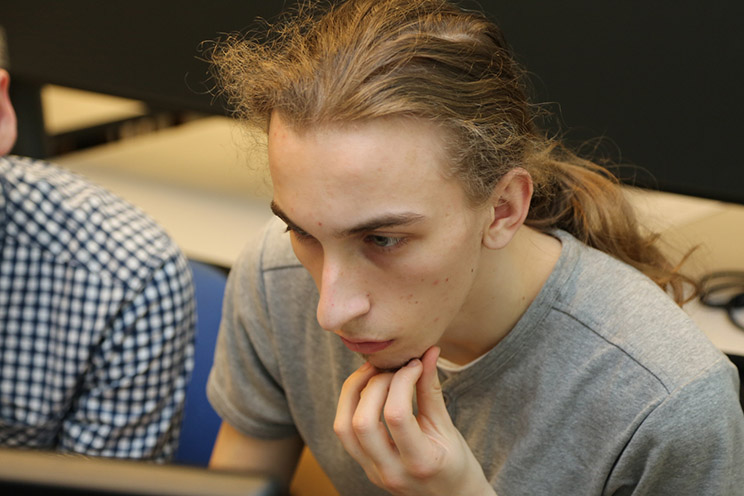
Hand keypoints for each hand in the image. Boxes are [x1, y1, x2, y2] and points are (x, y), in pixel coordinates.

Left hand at [334, 346, 495, 495]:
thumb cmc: (455, 464)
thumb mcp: (447, 428)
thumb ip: (432, 390)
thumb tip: (427, 352)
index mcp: (420, 463)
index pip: (397, 415)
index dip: (403, 380)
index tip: (415, 364)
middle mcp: (390, 472)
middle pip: (362, 422)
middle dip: (374, 384)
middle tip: (392, 367)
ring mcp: (373, 473)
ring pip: (344, 427)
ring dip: (354, 392)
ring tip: (374, 372)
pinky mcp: (364, 467)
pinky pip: (345, 433)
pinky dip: (351, 405)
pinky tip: (368, 389)